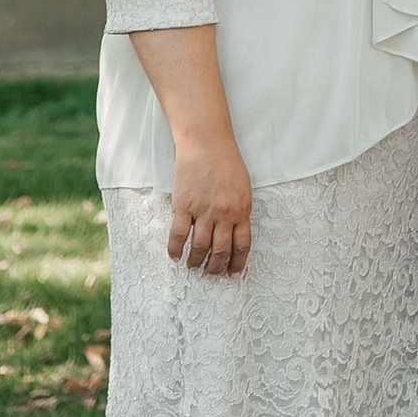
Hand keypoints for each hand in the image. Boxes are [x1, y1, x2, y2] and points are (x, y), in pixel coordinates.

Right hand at [166, 132, 253, 274]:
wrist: (206, 143)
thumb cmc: (226, 161)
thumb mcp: (242, 187)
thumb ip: (239, 210)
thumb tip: (234, 231)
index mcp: (241, 210)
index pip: (241, 245)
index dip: (237, 263)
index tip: (232, 273)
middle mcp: (224, 215)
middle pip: (220, 251)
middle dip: (215, 267)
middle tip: (210, 273)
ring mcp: (203, 211)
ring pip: (200, 247)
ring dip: (196, 261)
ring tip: (193, 266)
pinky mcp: (184, 206)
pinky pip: (179, 234)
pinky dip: (176, 249)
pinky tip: (175, 256)